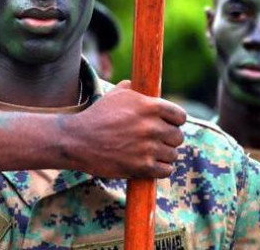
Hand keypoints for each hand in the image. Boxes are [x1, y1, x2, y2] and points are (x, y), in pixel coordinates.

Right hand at [63, 80, 186, 178]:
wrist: (78, 140)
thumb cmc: (98, 115)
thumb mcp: (117, 94)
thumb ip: (136, 89)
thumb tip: (147, 88)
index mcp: (150, 106)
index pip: (180, 116)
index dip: (175, 121)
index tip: (169, 124)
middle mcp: (152, 127)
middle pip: (178, 136)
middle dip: (169, 138)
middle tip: (157, 140)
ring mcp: (148, 148)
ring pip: (173, 154)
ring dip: (164, 155)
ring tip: (152, 152)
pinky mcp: (142, 167)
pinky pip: (166, 170)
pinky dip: (160, 168)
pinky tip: (151, 164)